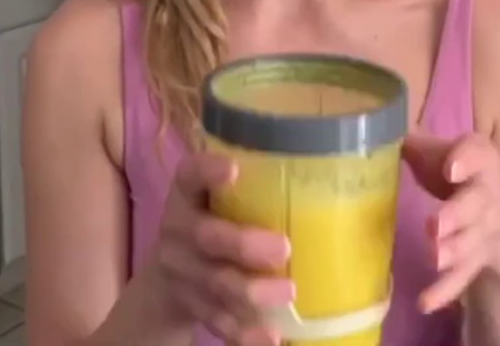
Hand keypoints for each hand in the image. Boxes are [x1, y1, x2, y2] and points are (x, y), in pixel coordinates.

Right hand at [152, 151, 294, 345]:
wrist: (168, 282)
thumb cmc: (214, 225)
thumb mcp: (219, 202)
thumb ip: (252, 189)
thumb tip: (331, 173)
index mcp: (187, 195)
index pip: (190, 174)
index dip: (208, 170)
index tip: (233, 170)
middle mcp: (178, 231)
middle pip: (206, 237)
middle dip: (243, 244)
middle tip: (284, 248)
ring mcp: (182, 273)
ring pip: (215, 283)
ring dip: (251, 292)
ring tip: (288, 295)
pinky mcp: (193, 306)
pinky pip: (219, 320)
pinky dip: (245, 332)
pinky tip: (270, 337)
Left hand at [403, 133, 499, 313]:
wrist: (499, 216)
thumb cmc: (458, 177)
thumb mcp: (439, 156)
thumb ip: (413, 144)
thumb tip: (370, 123)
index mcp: (480, 160)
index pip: (480, 154)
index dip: (468, 159)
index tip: (450, 167)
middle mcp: (490, 195)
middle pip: (480, 203)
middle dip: (459, 214)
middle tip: (436, 225)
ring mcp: (487, 230)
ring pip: (475, 241)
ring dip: (455, 250)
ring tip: (435, 257)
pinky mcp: (479, 260)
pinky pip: (464, 277)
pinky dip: (445, 289)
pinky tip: (426, 301)